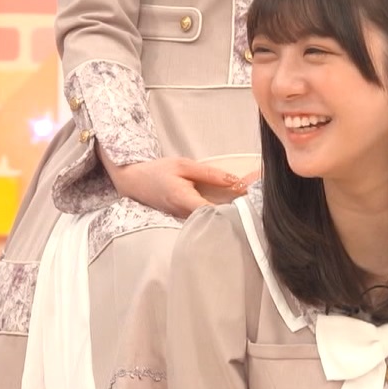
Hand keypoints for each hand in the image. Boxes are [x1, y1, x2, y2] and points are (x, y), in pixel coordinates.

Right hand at [104, 156, 248, 218]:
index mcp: (183, 199)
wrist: (134, 181)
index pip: (212, 212)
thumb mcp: (183, 165)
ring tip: (244, 208)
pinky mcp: (182, 221)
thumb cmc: (158, 171)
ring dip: (225, 217)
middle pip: (214, 221)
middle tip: (253, 209)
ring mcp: (182, 221)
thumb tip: (234, 181)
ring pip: (209, 223)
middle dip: (233, 216)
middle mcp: (183, 215)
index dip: (231, 213)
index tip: (249, 208)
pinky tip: (227, 210)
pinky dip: (215, 216)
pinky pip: (202, 221)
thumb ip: (209, 173)